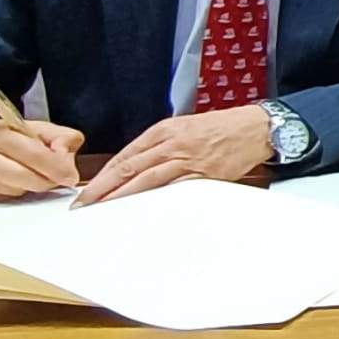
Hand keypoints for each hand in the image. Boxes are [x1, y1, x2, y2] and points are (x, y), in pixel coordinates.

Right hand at [0, 119, 83, 202]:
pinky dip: (12, 192)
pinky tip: (7, 180)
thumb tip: (66, 157)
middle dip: (46, 180)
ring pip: (14, 191)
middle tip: (56, 178)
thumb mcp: (27, 126)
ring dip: (28, 186)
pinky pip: (1, 200)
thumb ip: (56, 136)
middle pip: (22, 177)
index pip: (30, 152)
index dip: (54, 166)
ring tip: (24, 172)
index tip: (70, 176)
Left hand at [73, 106, 272, 206]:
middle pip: (129, 169)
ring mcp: (187, 160)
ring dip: (121, 197)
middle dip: (103, 189)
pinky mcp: (202, 176)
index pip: (125, 155)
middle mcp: (172, 144)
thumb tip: (135, 167)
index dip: (103, 175)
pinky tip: (141, 211)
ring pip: (146, 181)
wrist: (254, 128)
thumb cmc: (221, 127)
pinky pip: (173, 190)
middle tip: (84, 205)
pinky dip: (155, 201)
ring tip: (103, 211)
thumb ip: (159, 145)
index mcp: (164, 130)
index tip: (87, 191)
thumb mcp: (184, 127)